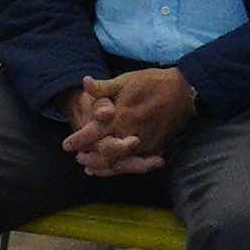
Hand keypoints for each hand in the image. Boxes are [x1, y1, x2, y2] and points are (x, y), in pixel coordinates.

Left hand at [65, 66, 196, 174]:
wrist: (183, 90)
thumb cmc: (152, 83)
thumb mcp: (125, 80)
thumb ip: (103, 88)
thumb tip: (84, 82)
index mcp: (120, 116)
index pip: (93, 134)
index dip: (78, 140)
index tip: (66, 145)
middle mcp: (131, 133)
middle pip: (105, 154)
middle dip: (90, 158)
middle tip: (79, 158)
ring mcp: (144, 143)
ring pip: (120, 163)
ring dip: (104, 167)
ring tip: (91, 168)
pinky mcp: (156, 147)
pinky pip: (136, 163)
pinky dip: (123, 168)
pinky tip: (114, 168)